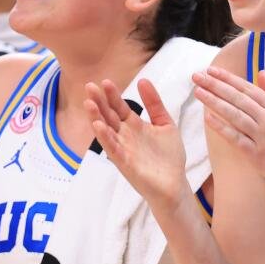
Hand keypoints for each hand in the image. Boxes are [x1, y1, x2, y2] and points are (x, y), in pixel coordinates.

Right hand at [86, 79, 190, 209]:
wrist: (175, 184)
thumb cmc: (169, 156)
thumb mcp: (164, 124)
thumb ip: (154, 104)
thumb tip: (143, 80)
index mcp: (134, 126)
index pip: (119, 107)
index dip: (113, 95)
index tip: (105, 81)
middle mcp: (125, 136)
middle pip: (109, 116)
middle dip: (99, 102)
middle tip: (89, 86)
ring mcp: (123, 149)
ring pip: (106, 131)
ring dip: (96, 118)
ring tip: (88, 103)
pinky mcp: (125, 163)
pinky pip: (113, 149)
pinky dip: (105, 138)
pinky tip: (99, 126)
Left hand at [192, 66, 264, 196]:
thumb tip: (260, 73)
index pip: (247, 88)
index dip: (228, 79)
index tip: (211, 70)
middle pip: (237, 98)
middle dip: (215, 85)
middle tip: (197, 76)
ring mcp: (263, 137)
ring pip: (235, 115)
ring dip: (214, 102)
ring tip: (198, 91)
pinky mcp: (258, 156)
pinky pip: (236, 139)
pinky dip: (222, 128)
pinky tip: (208, 118)